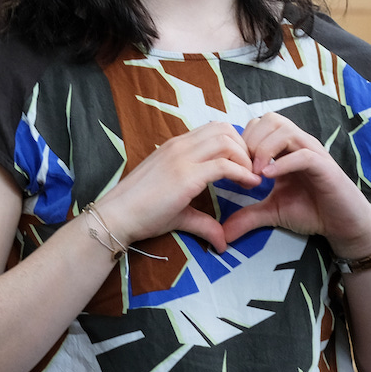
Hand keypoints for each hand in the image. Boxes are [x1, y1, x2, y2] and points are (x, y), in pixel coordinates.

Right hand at [91, 121, 260, 254]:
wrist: (118, 216)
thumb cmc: (142, 212)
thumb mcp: (179, 212)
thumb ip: (203, 221)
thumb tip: (222, 242)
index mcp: (176, 147)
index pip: (214, 129)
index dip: (235, 143)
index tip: (244, 165)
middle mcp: (180, 146)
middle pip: (224, 129)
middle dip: (245, 147)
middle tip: (252, 169)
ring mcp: (182, 158)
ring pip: (226, 141)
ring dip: (245, 158)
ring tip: (251, 178)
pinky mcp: (186, 176)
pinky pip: (223, 165)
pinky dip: (242, 172)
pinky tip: (249, 184)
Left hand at [220, 113, 370, 258]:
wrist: (342, 225)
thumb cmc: (311, 211)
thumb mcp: (273, 212)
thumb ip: (248, 216)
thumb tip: (223, 233)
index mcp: (285, 149)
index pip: (259, 124)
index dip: (242, 140)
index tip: (234, 165)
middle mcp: (298, 144)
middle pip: (270, 119)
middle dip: (252, 140)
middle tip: (244, 167)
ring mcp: (312, 153)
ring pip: (286, 130)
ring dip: (265, 148)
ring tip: (256, 173)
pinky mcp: (325, 167)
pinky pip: (303, 155)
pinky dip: (283, 163)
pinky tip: (269, 178)